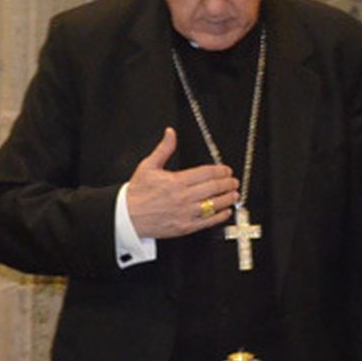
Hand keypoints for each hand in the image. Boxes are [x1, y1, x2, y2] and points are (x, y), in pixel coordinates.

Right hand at [124, 128, 238, 238]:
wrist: (126, 217)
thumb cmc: (137, 193)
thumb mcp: (148, 166)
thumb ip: (164, 149)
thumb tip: (170, 133)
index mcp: (176, 181)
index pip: (206, 173)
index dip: (220, 171)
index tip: (226, 170)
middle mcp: (183, 197)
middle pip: (214, 188)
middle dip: (228, 183)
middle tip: (234, 181)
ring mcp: (185, 213)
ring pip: (214, 204)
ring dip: (228, 198)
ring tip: (235, 194)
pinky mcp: (185, 227)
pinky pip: (208, 221)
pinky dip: (220, 215)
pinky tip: (226, 211)